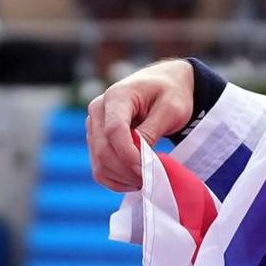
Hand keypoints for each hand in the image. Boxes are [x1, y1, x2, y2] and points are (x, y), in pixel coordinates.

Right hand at [86, 59, 194, 191]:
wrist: (164, 84)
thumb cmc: (171, 93)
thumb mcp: (171, 108)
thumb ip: (152, 131)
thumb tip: (138, 156)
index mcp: (117, 96)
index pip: (114, 131)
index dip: (129, 155)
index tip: (148, 170)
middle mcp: (98, 110)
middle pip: (103, 150)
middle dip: (126, 170)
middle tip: (151, 180)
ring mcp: (94, 126)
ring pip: (99, 163)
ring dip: (121, 178)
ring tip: (145, 181)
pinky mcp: (96, 140)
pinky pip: (99, 168)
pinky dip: (115, 180)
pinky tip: (133, 181)